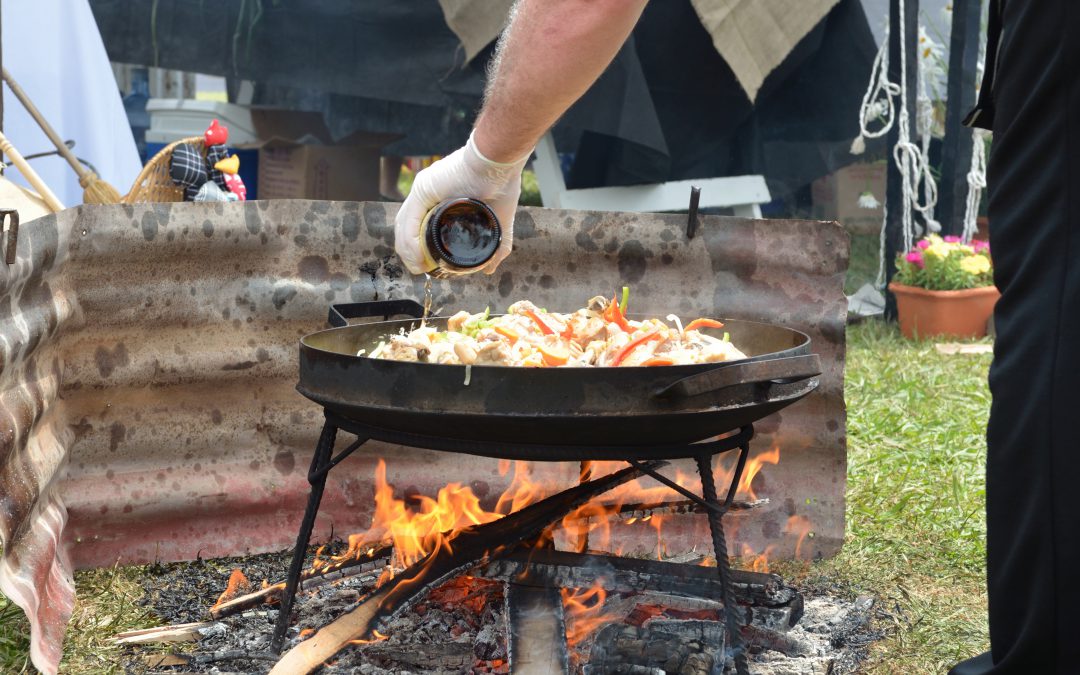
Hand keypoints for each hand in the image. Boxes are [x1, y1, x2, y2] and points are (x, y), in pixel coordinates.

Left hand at [394, 132, 528, 274]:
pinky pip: (410, 220)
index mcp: (440, 198)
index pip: (418, 225)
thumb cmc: (502, 183)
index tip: (428, 265)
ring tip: (419, 267)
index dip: (419, 247)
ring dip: (407, 250)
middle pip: (407, 226)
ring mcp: (423, 189)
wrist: (501, 162)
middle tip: (421, 269)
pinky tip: (417, 257)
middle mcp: (427, 192)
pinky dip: (410, 242)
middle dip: (409, 252)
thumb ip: (497, 246)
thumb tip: (490, 270)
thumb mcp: (498, 222)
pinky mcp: (423, 189)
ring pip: (404, 225)